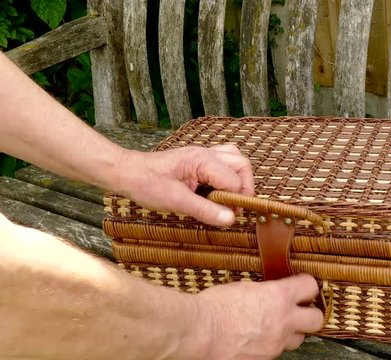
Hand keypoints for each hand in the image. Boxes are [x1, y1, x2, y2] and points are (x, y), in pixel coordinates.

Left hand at [115, 144, 253, 225]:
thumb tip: (230, 219)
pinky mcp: (198, 160)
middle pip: (242, 165)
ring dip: (238, 180)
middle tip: (234, 208)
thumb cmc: (146, 183)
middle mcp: (206, 153)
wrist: (127, 173)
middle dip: (244, 187)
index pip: (235, 180)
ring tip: (228, 199)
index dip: (236, 200)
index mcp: (202, 160)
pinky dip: (228, 176)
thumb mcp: (175, 201)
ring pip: (236, 160)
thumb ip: (205, 210)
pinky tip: (218, 190)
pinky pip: (224, 162)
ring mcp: (203, 155)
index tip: (229, 216)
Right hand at [187, 274, 324, 359]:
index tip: (302, 286)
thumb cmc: (215, 307)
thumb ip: (264, 291)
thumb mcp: (244, 287)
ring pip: (297, 340)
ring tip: (274, 327)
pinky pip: (275, 353)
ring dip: (290, 333)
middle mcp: (284, 322)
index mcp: (280, 296)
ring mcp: (276, 345)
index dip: (307, 285)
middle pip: (316, 320)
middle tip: (300, 310)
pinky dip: (270, 346)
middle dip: (310, 314)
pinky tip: (255, 340)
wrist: (200, 334)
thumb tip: (270, 294)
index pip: (310, 287)